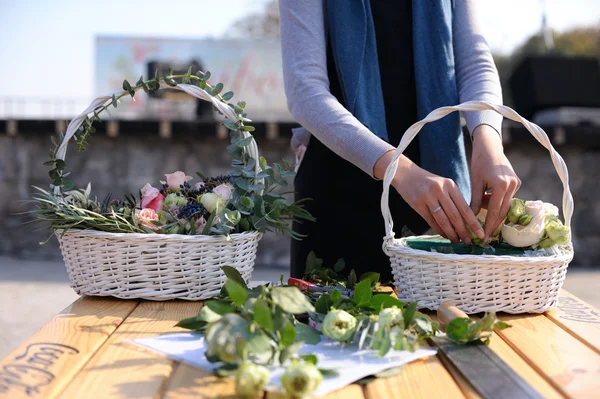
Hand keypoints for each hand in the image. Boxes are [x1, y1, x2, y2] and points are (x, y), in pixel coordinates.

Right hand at [374, 151, 483, 243]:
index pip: (465, 207)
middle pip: (455, 216)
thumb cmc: (427, 182)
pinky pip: (431, 221)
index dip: (473, 223)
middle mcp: (440, 190)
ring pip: (443, 220)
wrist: (406, 174)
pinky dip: (439, 230)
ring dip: (451, 233)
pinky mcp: (417, 204)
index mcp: (450, 185)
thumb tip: (465, 221)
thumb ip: (453, 199)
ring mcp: (428, 197)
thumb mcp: (443, 184)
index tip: (481, 234)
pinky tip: (444, 235)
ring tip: (457, 241)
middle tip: (469, 242)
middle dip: (463, 231)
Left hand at [469, 125, 520, 240]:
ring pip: (504, 206)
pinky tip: (487, 203)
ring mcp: (516, 184)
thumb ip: (474, 201)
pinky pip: (506, 198)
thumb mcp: (475, 182)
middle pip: (502, 211)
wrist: (490, 147)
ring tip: (482, 218)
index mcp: (501, 185)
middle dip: (493, 224)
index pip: (494, 212)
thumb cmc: (479, 162)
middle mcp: (512, 186)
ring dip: (493, 212)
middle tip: (484, 236)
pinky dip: (497, 203)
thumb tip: (469, 219)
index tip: (483, 236)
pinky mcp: (516, 183)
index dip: (488, 225)